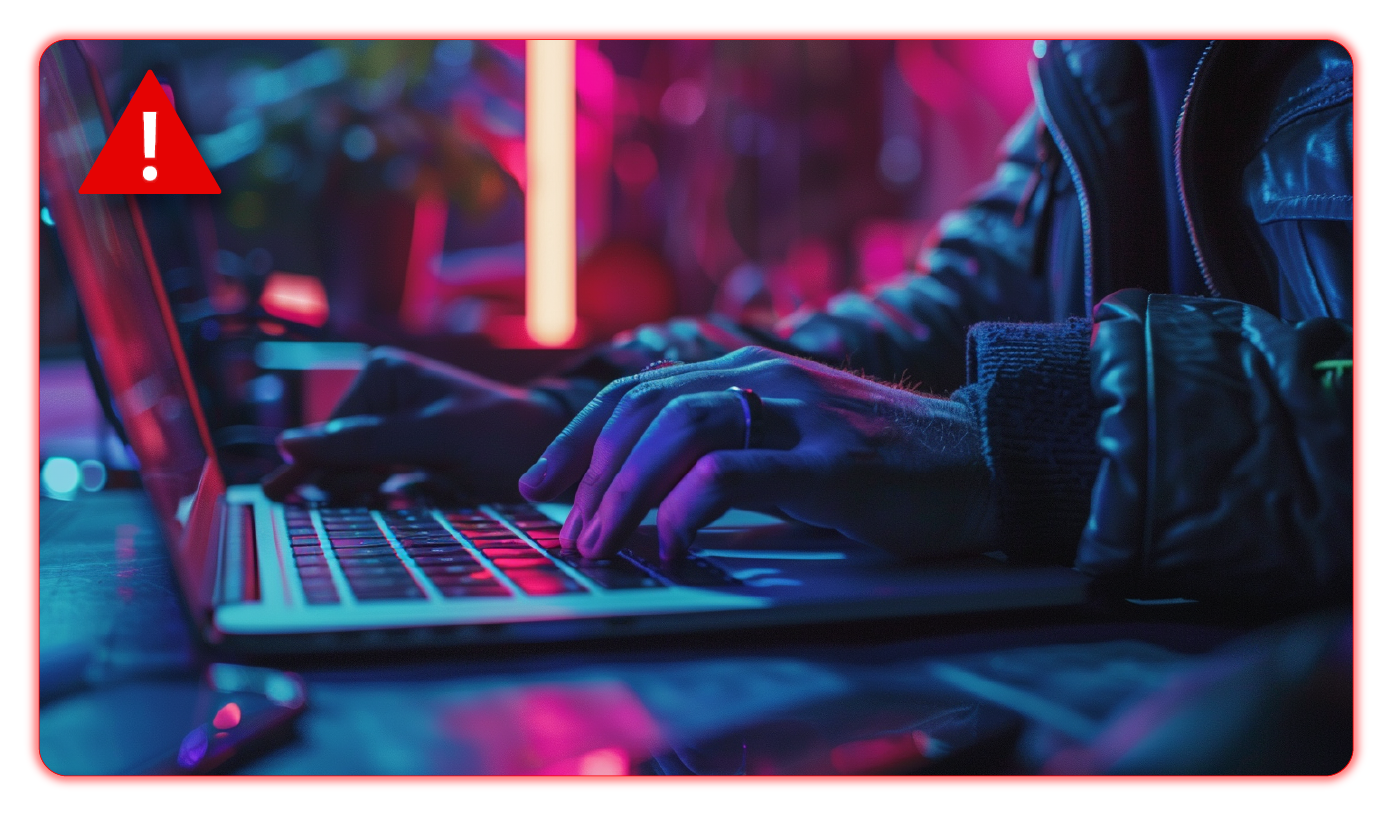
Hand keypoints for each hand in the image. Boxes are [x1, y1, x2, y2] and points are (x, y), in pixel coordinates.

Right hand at [262, 347, 570, 501]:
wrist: (557, 461)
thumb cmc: (505, 435)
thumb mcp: (436, 437)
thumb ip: (365, 442)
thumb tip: (290, 443)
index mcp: (383, 375)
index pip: (331, 431)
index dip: (307, 468)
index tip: (274, 499)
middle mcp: (383, 401)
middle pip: (337, 455)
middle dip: (323, 488)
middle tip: (285, 518)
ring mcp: (395, 435)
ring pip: (352, 478)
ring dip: (345, 502)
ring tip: (319, 529)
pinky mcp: (410, 466)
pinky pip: (376, 491)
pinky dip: (370, 507)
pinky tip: (357, 524)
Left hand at [518, 346, 996, 559]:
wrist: (984, 460)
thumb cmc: (883, 461)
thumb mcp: (792, 434)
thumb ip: (729, 438)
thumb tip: (650, 476)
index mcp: (749, 369)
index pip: (638, 390)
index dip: (579, 437)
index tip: (540, 485)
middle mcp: (765, 377)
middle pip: (644, 408)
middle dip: (589, 472)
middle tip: (565, 532)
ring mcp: (798, 415)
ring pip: (677, 433)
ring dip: (622, 493)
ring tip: (599, 544)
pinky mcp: (829, 463)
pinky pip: (733, 474)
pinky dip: (684, 511)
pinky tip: (668, 547)